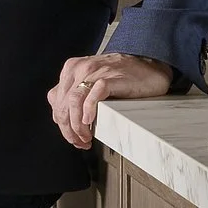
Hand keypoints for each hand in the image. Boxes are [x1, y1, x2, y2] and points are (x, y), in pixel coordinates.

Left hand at [47, 49, 172, 150]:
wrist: (150, 64)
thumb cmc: (124, 76)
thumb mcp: (92, 81)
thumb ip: (77, 95)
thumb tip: (66, 121)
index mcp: (71, 70)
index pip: (56, 101)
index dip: (62, 124)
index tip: (72, 137)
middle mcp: (79, 69)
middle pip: (63, 105)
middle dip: (69, 130)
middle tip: (80, 142)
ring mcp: (94, 72)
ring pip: (73, 102)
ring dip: (76, 126)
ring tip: (86, 137)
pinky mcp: (110, 78)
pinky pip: (92, 96)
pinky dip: (88, 111)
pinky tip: (90, 122)